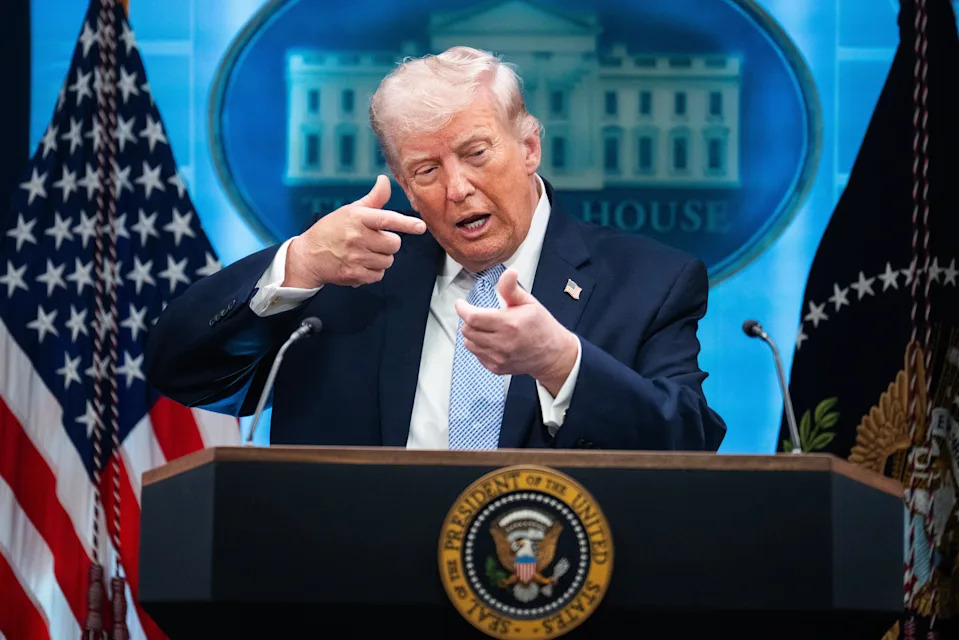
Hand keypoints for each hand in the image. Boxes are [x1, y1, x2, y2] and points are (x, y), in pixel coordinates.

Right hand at [283, 174, 426, 287]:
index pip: (387, 219)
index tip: (421, 227)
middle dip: (389, 243)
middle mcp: (357, 237)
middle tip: (375, 241)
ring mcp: (355, 257)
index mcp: (358, 218)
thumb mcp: (351, 211)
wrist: (309, 255)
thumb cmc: (332, 230)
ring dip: (381, 258)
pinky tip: (361, 264)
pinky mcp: (354, 274)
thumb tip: (384, 180)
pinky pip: (379, 275)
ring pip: (388, 261)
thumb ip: (373, 199)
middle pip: (394, 244)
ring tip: (365, 253)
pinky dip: (373, 271)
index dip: (406, 223)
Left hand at [455, 268, 578, 395]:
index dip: (462, 309)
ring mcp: (498, 358)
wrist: (552, 354)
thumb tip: (508, 273)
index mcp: (509, 324)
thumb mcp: (529, 303)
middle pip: (468, 330)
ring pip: (469, 344)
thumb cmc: (542, 327)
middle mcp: (502, 343)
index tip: (460, 304)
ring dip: (471, 333)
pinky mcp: (496, 368)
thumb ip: (512, 289)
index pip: (473, 317)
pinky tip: (491, 340)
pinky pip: (477, 355)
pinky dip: (478, 346)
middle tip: (477, 314)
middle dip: (468, 319)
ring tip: (484, 327)